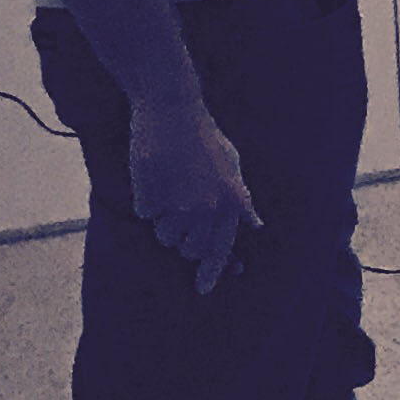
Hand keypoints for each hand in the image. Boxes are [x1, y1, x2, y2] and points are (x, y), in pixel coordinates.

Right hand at [126, 93, 262, 294]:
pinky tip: (154, 176)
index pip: (219, 249)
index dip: (211, 272)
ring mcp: (175, 204)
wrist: (172, 109)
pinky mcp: (149, 196)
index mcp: (229, 201)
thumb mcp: (232, 163)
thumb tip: (255, 224)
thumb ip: (241, 198)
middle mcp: (204, 208)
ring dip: (164, 219)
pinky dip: (146, 200)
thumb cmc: (204, 135)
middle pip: (188, 249)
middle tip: (181, 212)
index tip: (203, 289)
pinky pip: (144, 214)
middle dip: (183, 238)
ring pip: (164, 236)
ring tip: (169, 187)